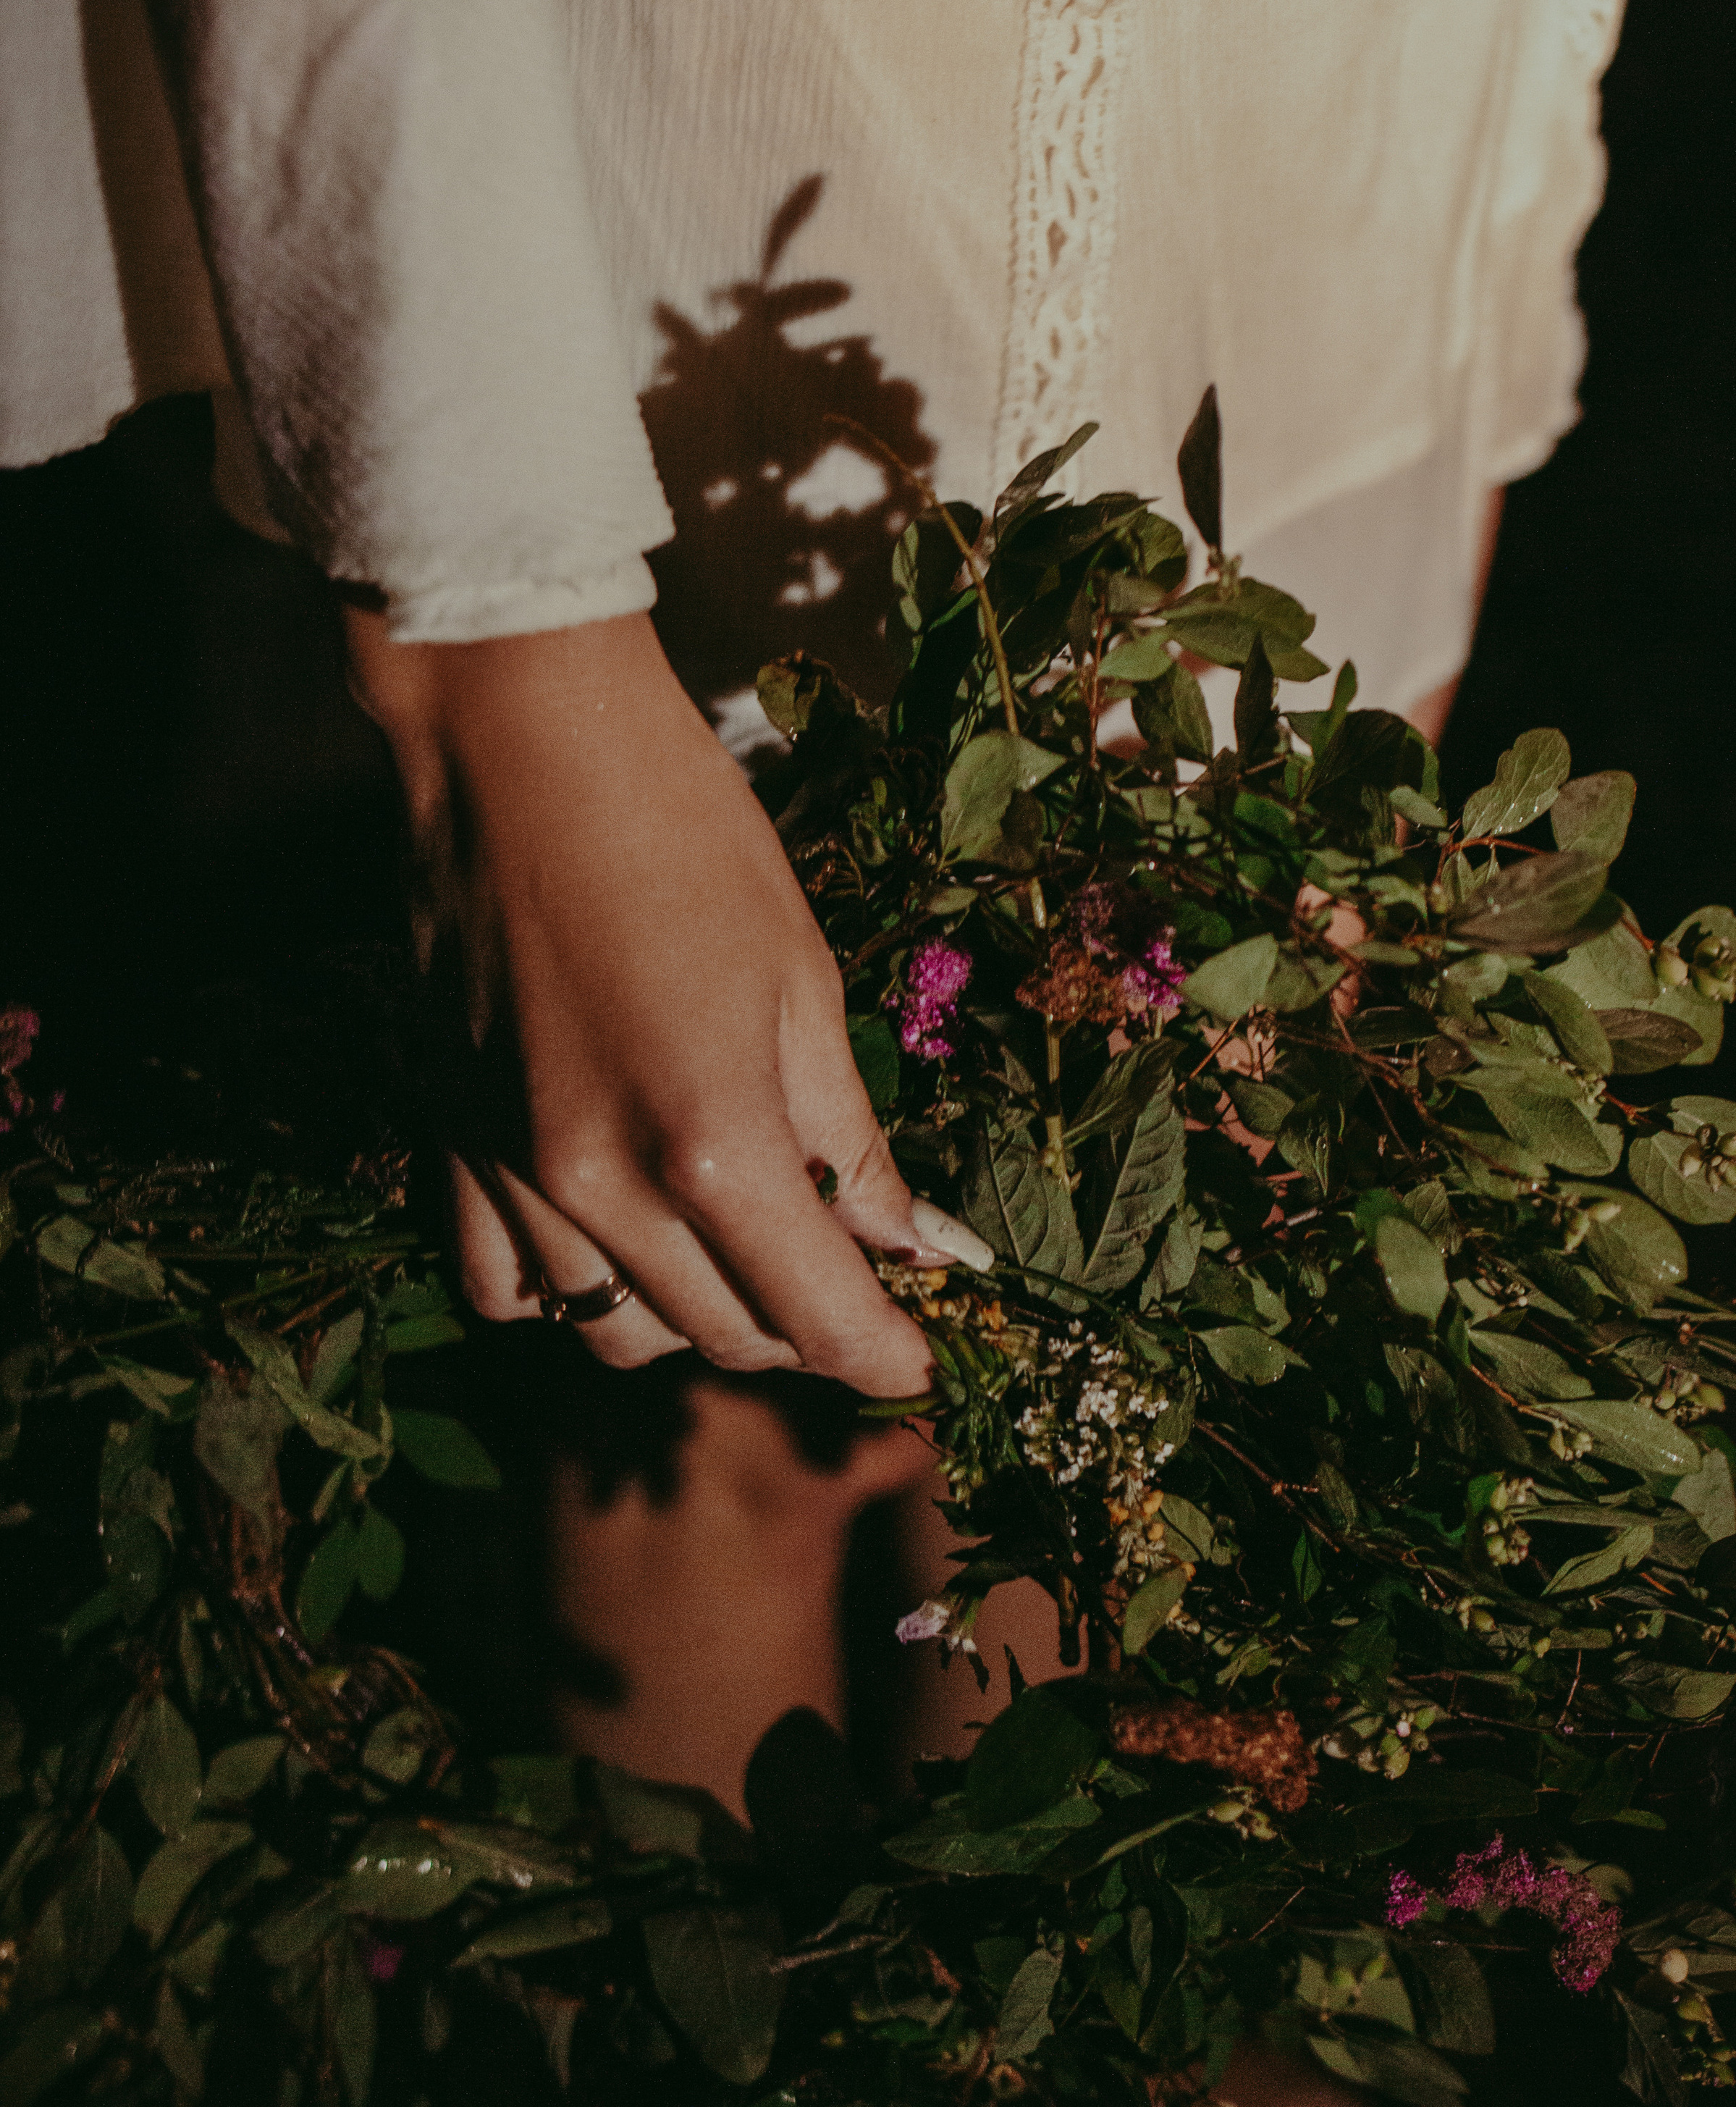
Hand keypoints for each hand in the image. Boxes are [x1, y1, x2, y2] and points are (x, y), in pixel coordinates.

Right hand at [343, 606, 940, 1396]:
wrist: (516, 740)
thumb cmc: (685, 831)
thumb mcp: (803, 978)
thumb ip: (853, 1134)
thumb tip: (915, 1243)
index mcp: (713, 1142)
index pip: (820, 1317)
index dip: (884, 1357)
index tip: (919, 1366)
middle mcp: (603, 1185)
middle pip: (726, 1335)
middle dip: (803, 1330)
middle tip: (844, 1276)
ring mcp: (510, 1170)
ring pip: (612, 1334)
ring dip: (694, 1319)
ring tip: (734, 1253)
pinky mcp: (445, 1138)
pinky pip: (499, 1286)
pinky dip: (567, 1294)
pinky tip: (612, 1241)